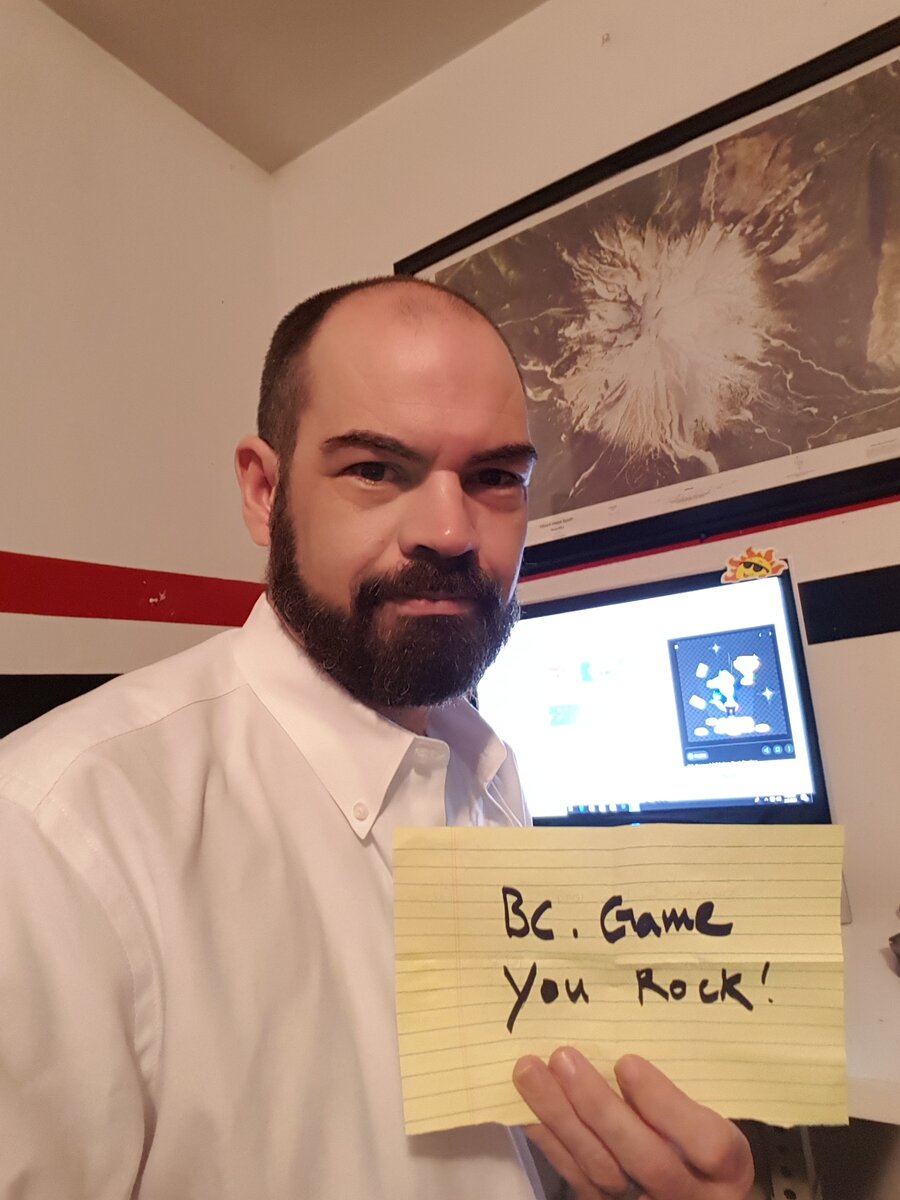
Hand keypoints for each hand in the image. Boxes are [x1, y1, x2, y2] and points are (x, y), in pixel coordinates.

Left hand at [513, 1048, 753, 1199]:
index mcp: (727, 1167)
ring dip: (561, 1118)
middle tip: (563, 1057)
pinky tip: (529, 1110)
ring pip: (602, 1170)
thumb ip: (685, 1090)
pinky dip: (550, 1142)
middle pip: (646, 1158)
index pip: (707, 1144)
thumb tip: (629, 1035)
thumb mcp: (713, 1115)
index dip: (665, 1104)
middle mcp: (690, 1194)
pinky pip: (577, 1179)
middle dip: (600, 1107)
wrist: (692, 1191)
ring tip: (531, 1072)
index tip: (627, 1062)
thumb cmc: (703, 1142)